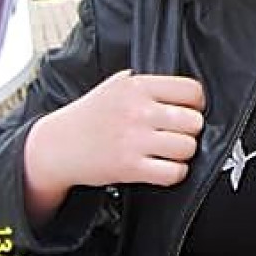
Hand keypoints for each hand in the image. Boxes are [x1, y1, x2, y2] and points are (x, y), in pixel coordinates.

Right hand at [26, 70, 205, 189]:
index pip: (191, 90)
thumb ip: (150, 83)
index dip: (197, 102)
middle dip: (192, 129)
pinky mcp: (129, 167)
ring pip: (187, 147)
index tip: (191, 108)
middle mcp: (138, 111)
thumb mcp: (118, 84)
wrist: (58, 144)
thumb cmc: (92, 113)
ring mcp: (134, 140)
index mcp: (138, 86)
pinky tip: (166, 166)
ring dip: (185, 151)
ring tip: (173, 149)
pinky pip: (173, 173)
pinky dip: (175, 172)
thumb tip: (184, 90)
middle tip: (181, 131)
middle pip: (194, 121)